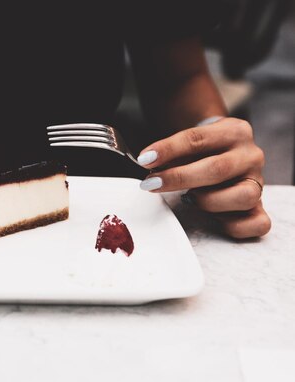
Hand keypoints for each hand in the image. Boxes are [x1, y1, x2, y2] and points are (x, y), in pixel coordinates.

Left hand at [137, 117, 270, 238]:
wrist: (225, 156)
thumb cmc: (202, 152)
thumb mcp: (188, 144)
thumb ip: (171, 153)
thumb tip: (147, 163)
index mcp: (234, 131)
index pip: (198, 139)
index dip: (169, 150)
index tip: (145, 159)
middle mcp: (251, 155)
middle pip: (217, 169)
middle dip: (179, 178)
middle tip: (151, 184)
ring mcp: (259, 183)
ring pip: (243, 196)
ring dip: (208, 201)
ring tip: (190, 199)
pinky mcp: (260, 208)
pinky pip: (257, 224)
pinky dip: (233, 225)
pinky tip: (214, 218)